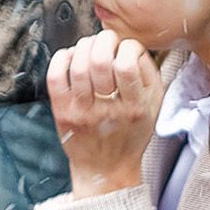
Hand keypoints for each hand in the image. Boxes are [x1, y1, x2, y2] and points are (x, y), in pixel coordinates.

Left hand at [47, 31, 164, 198]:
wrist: (107, 169)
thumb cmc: (131, 134)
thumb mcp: (154, 107)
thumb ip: (149, 74)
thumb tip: (132, 46)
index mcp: (135, 107)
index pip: (127, 64)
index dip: (126, 46)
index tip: (126, 49)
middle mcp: (108, 110)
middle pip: (99, 60)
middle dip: (103, 40)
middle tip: (106, 42)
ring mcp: (82, 112)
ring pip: (77, 64)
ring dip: (84, 46)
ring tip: (90, 48)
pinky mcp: (63, 113)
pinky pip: (55, 76)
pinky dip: (62, 58)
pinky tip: (72, 58)